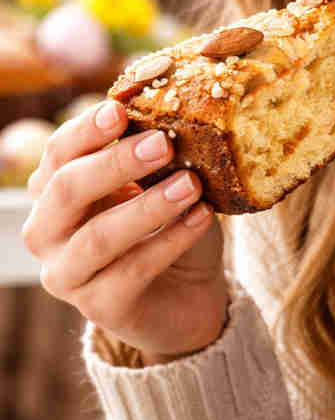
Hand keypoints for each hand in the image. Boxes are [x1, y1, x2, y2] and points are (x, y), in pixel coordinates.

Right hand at [22, 99, 227, 361]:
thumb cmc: (167, 227)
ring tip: (191, 184)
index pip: (58, 153)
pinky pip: (133, 271)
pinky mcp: (99, 308)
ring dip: (148, 207)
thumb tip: (170, 115)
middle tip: (163, 143)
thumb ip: (153, 156)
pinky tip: (202, 218)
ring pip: (99, 237)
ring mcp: (67, 275)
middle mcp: (47, 233)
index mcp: (53, 191)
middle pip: (67, 191)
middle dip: (116, 164)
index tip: (121, 110)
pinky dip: (171, 241)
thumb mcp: (158, 184)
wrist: (187, 294)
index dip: (86, 130)